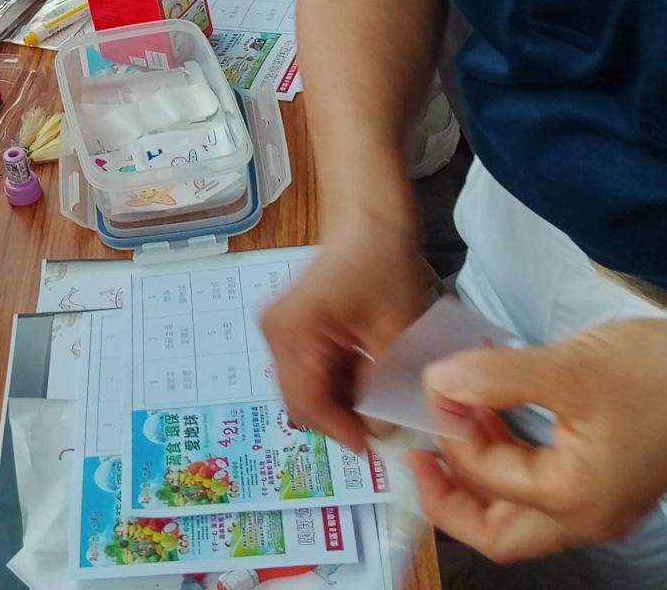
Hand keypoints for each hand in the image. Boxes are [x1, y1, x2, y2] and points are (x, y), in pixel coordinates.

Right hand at [259, 224, 428, 450]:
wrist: (369, 218)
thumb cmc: (382, 266)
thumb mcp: (393, 332)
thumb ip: (384, 386)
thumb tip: (380, 429)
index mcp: (292, 333)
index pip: (307, 402)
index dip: (339, 430)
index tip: (373, 448)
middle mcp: (273, 333)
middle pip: (300, 398)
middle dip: (338, 417)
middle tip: (379, 427)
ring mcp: (277, 328)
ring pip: (303, 386)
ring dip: (337, 399)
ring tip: (376, 400)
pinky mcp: (289, 326)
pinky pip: (306, 368)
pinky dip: (334, 379)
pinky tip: (364, 375)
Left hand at [412, 318, 666, 559]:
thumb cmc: (661, 374)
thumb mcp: (566, 370)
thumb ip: (494, 379)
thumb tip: (439, 383)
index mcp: (574, 499)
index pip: (484, 478)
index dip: (449, 429)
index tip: (435, 382)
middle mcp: (588, 517)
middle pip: (497, 533)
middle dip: (449, 495)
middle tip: (417, 451)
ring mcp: (603, 503)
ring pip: (519, 513)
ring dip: (479, 471)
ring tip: (456, 417)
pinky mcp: (611, 480)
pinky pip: (544, 487)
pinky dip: (511, 458)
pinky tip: (496, 413)